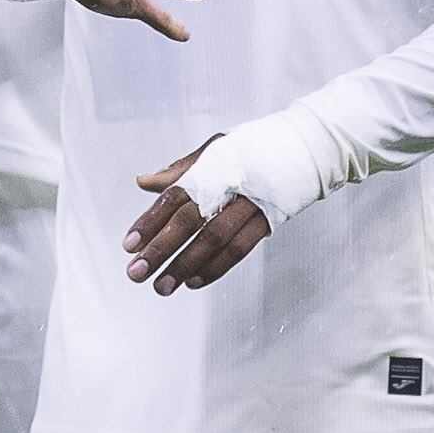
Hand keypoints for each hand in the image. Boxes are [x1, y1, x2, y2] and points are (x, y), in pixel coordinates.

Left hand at [129, 138, 270, 294]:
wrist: (304, 146)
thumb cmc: (255, 150)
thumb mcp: (215, 150)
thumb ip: (179, 170)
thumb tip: (143, 182)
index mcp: (210, 167)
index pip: (172, 197)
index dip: (150, 222)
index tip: (129, 245)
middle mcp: (228, 186)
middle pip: (189, 221)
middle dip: (161, 249)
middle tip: (137, 273)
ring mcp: (250, 204)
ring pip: (214, 239)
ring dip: (186, 265)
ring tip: (163, 286)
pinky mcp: (269, 219)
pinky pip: (240, 248)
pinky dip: (216, 267)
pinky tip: (195, 281)